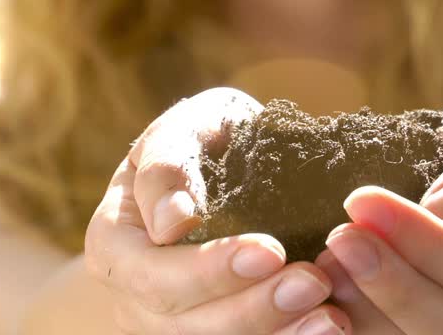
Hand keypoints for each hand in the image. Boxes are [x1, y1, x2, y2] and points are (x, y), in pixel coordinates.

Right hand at [85, 87, 352, 334]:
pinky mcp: (211, 333)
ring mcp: (168, 327)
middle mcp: (133, 299)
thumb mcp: (182, 129)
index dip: (209, 271)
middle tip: (312, 283)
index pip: (153, 275)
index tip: (269, 251)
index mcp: (113, 246)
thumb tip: (172, 223)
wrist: (225, 167)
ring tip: (329, 316)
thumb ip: (167, 165)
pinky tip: (326, 326)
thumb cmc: (202, 142)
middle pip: (186, 326)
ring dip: (276, 334)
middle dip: (253, 308)